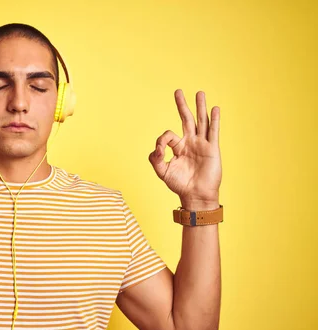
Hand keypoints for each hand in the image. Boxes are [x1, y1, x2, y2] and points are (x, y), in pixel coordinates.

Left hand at [149, 89, 221, 209]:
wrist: (196, 195)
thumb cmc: (180, 185)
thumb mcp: (162, 172)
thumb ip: (155, 159)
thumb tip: (157, 148)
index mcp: (178, 147)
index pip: (168, 135)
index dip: (162, 140)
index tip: (161, 152)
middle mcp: (190, 142)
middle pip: (186, 119)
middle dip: (182, 106)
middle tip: (178, 91)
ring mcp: (202, 144)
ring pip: (201, 121)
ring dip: (200, 107)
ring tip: (199, 93)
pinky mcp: (212, 148)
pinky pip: (213, 131)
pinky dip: (214, 119)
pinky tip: (215, 108)